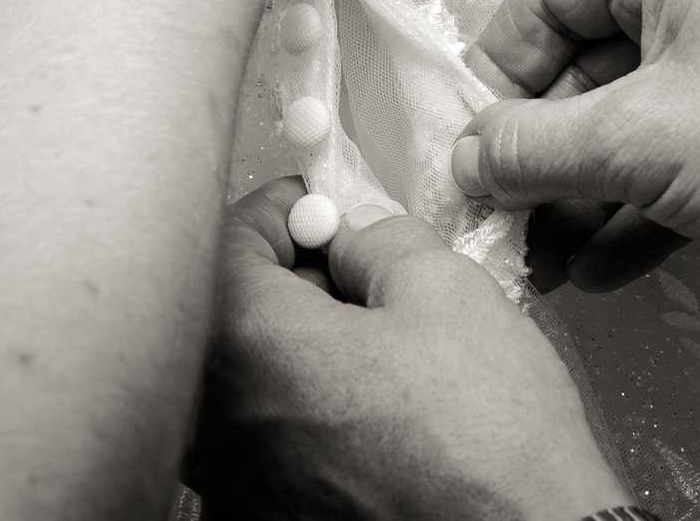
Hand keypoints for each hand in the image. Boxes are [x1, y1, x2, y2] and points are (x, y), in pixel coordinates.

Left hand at [189, 180, 627, 520]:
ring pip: (249, 377)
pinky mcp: (259, 519)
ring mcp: (232, 481)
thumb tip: (351, 232)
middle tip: (369, 280)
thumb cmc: (486, 440)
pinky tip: (373, 421)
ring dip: (302, 348)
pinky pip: (266, 441)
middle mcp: (213, 420)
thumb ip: (375, 237)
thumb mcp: (442, 288)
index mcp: (242, 342)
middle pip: (229, 310)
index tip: (330, 214)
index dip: (287, 210)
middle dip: (295, 280)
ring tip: (383, 357)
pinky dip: (307, 415)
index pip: (225, 237)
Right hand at [455, 0, 699, 296]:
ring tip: (539, 268)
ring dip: (582, 195)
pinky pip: (682, 156)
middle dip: (541, 155)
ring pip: (635, 120)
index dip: (500, 74)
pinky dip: (638, 208)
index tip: (471, 151)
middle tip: (499, 228)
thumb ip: (530, 148)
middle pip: (588, 65)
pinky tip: (594, 274)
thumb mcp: (634, 141)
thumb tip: (463, 159)